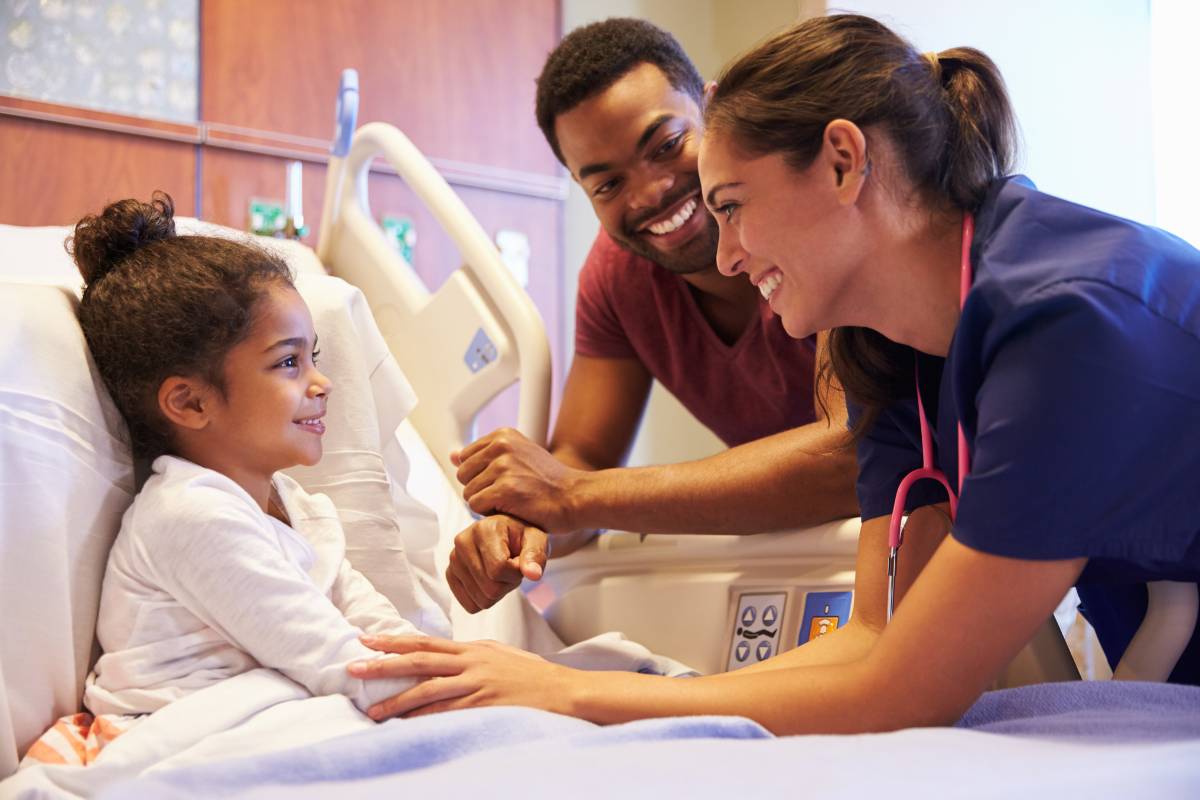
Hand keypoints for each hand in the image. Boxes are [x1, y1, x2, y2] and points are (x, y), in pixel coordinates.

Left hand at [348, 635, 575, 719]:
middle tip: (354, 668)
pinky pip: (446, 713)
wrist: (563, 691)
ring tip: (371, 711)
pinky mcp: (484, 706)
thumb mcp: (500, 654)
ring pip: (427, 690)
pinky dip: (423, 719)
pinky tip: (405, 725)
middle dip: (383, 665)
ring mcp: (476, 685)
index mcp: (472, 649)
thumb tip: (445, 657)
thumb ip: (471, 655)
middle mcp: (470, 663)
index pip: (425, 642)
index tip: (366, 640)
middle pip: (418, 661)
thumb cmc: (532, 675)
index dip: (393, 641)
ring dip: (396, 700)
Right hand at [446, 514, 546, 612]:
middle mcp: (463, 542)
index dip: (515, 573)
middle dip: (507, 584)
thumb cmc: (523, 537)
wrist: (508, 535)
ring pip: (481, 599)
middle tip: (511, 568)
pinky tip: (489, 580)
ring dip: (497, 591)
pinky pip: (470, 605)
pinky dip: (484, 598)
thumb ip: (536, 556)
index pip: (498, 570)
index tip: (519, 562)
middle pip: (490, 588)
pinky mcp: (450, 574)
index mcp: (483, 529)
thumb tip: (533, 574)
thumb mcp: (537, 540)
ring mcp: (454, 559)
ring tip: (500, 572)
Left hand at [451, 428, 584, 532]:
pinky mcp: (505, 488)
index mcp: (503, 435)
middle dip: (480, 489)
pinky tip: (511, 509)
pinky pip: (476, 506)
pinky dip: (490, 513)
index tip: (502, 481)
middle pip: (463, 475)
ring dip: (486, 503)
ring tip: (511, 501)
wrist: (575, 497)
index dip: (480, 475)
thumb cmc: (548, 482)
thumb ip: (484, 455)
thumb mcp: (517, 458)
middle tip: (506, 494)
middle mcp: (501, 446)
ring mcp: (503, 466)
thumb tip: (453, 455)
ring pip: (468, 492)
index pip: (465, 458)